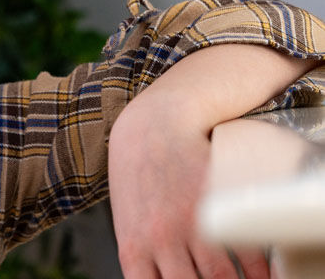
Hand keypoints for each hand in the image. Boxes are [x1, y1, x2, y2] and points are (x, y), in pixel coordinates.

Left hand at [108, 96, 269, 277]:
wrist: (153, 124)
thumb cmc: (138, 175)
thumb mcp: (129, 219)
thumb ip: (145, 258)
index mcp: (134, 246)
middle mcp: (161, 239)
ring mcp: (192, 223)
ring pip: (221, 278)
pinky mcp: (218, 204)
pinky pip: (246, 253)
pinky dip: (257, 270)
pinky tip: (258, 273)